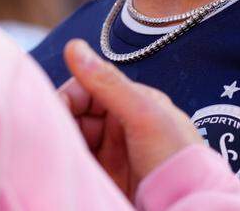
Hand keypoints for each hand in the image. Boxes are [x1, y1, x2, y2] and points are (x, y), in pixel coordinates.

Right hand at [58, 39, 202, 199]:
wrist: (188, 206)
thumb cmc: (176, 159)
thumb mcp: (144, 116)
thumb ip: (108, 82)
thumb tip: (73, 45)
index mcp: (133, 101)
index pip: (88, 88)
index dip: (68, 96)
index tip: (54, 112)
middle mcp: (121, 125)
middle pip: (76, 113)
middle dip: (61, 120)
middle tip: (51, 136)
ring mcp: (113, 153)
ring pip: (74, 137)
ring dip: (62, 141)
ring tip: (56, 152)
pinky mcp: (106, 177)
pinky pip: (78, 162)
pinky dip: (66, 161)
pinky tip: (62, 165)